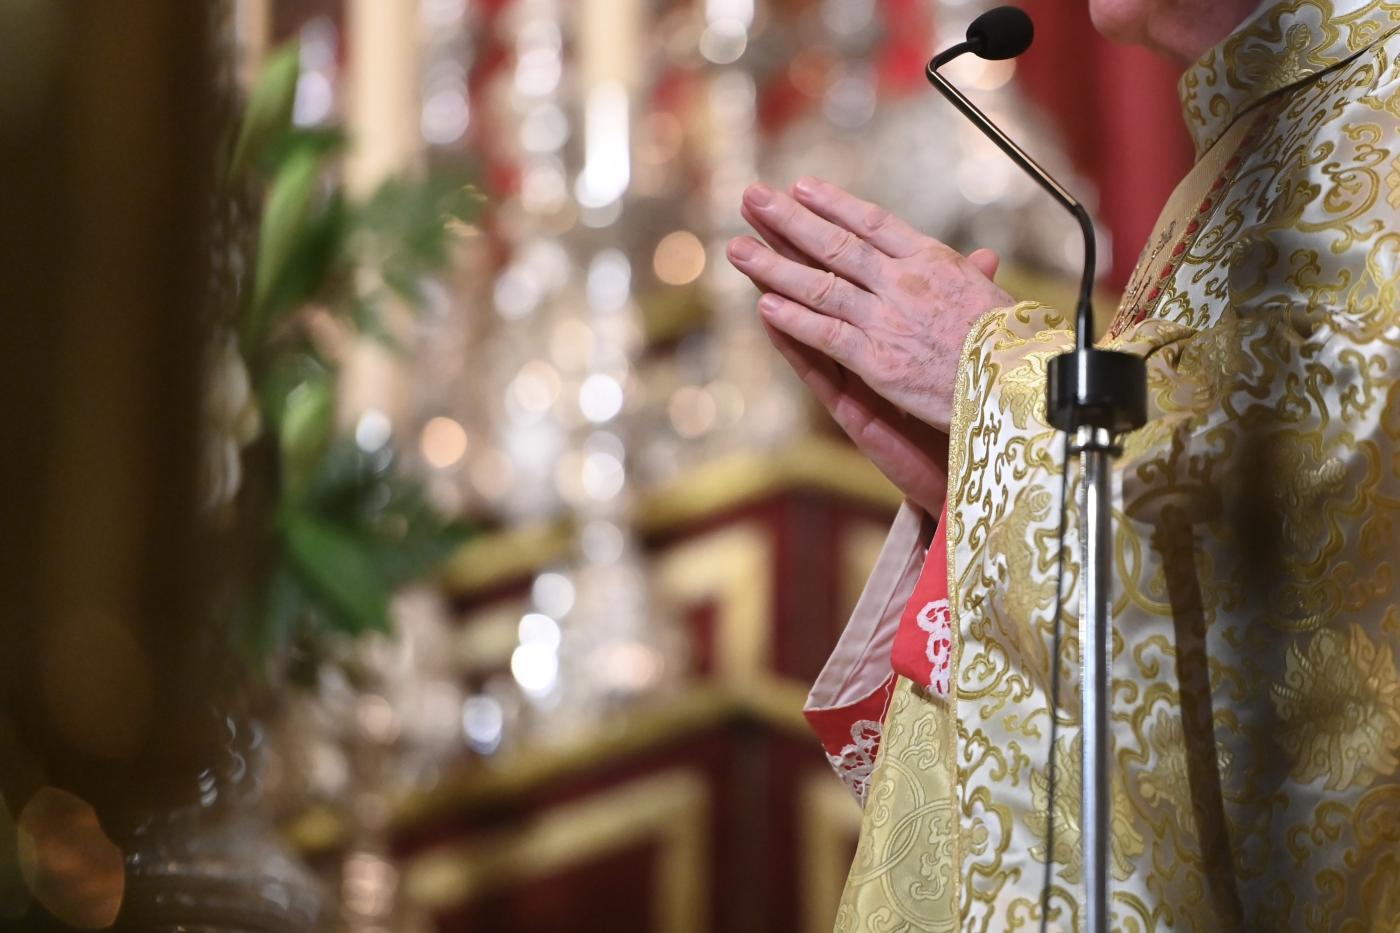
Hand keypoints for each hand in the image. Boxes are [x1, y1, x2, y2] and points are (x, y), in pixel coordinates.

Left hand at [727, 177, 1010, 434]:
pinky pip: (825, 334)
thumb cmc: (1015, 345)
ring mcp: (887, 320)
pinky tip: (763, 304)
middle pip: (835, 244)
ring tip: (738, 248)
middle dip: (788, 219)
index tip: (802, 186)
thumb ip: (974, 278)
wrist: (1022, 385)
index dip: (832, 203)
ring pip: (820, 286)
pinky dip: (793, 319)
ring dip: (774, 265)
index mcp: (934, 261)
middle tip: (752, 198)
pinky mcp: (877, 361)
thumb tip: (980, 259)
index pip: (873, 222)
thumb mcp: (997, 299)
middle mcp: (904, 283)